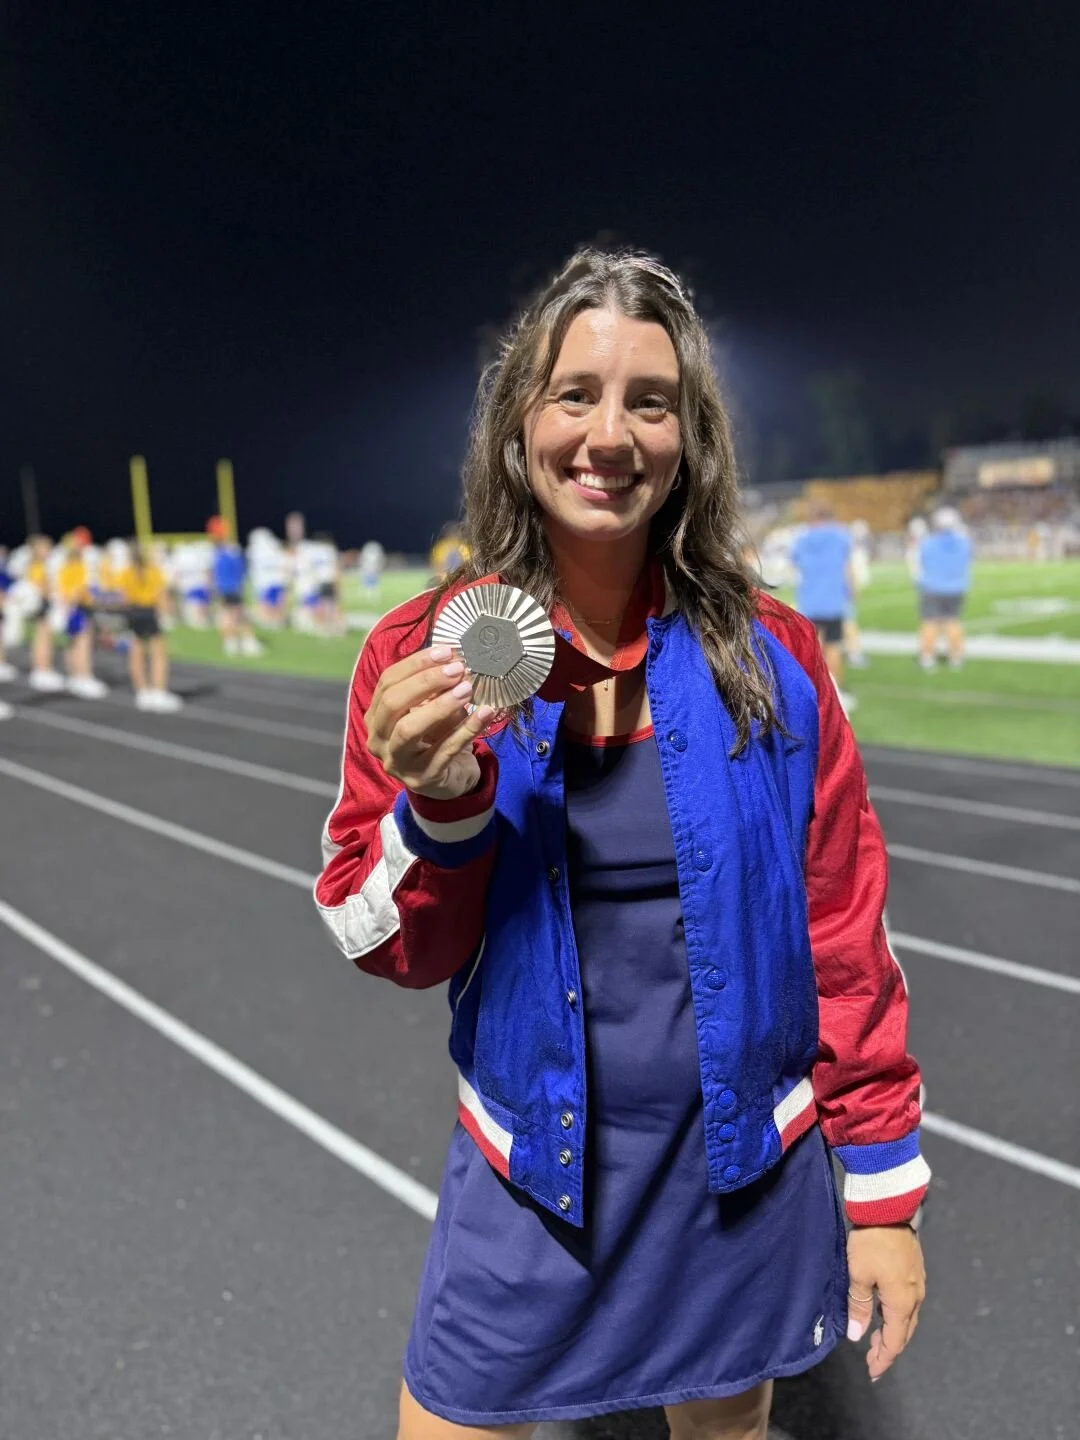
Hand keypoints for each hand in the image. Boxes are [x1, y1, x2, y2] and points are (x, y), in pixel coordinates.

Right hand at [365, 645, 494, 800]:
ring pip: (409, 729)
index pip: (387, 683)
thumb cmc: (437, 738)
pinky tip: (485, 714)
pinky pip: (445, 750)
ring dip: (440, 705)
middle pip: (393, 704)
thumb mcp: (431, 710)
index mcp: (376, 717)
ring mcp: (398, 762)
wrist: (450, 780)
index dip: (415, 664)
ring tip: (467, 689)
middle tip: (457, 669)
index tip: (446, 651)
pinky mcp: (423, 778)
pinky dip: (466, 729)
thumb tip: (453, 659)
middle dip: (425, 681)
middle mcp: (378, 740)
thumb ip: (434, 689)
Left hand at [846, 1224, 925, 1381]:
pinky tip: (882, 1312)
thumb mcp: (858, 1274)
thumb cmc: (871, 1242)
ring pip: (907, 1317)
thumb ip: (859, 1307)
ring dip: (892, 1332)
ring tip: (874, 1339)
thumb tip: (858, 1336)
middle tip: (871, 1360)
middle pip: (904, 1332)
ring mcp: (917, 1282)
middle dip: (888, 1349)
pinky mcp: (914, 1270)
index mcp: (902, 1302)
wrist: (889, 1207)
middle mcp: (915, 1296)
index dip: (883, 1359)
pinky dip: (895, 1315)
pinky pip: (907, 1303)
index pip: (895, 1341)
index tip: (872, 1372)